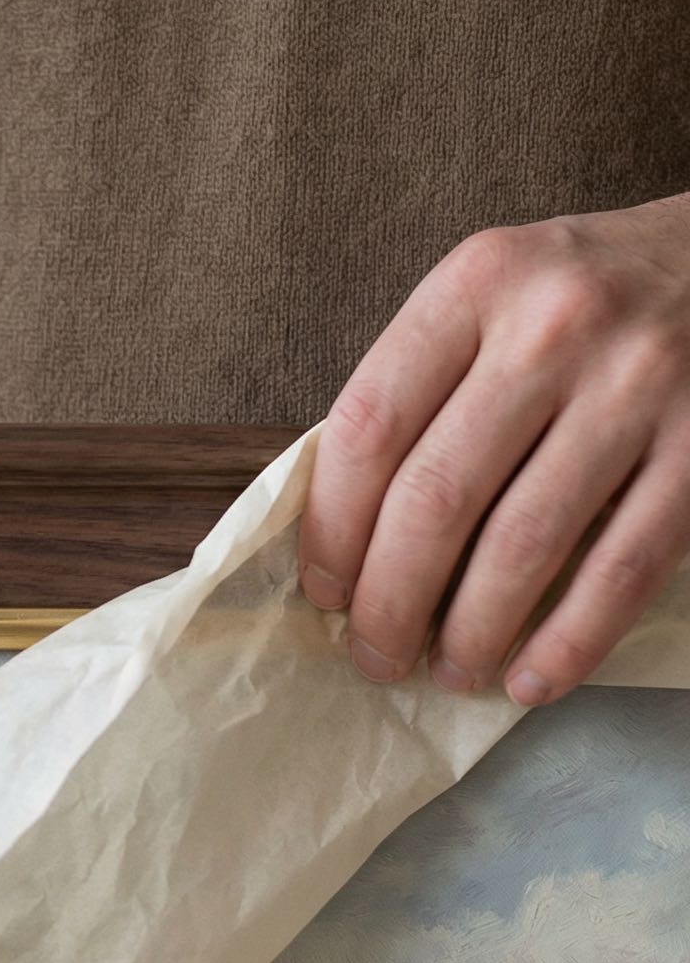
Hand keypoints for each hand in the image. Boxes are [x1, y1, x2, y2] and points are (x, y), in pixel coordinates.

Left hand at [300, 193, 689, 704]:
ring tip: (450, 673)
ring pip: (525, 542)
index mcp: (476, 284)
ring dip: (474, 631)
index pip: (368, 426)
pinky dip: (570, 639)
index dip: (332, 526)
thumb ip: (420, 385)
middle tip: (375, 655)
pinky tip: (533, 678)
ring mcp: (638, 387)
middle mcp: (553, 329)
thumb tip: (342, 528)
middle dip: (391, 600)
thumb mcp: (490, 297)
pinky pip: (625, 566)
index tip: (323, 589)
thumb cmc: (582, 296)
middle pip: (437, 497)